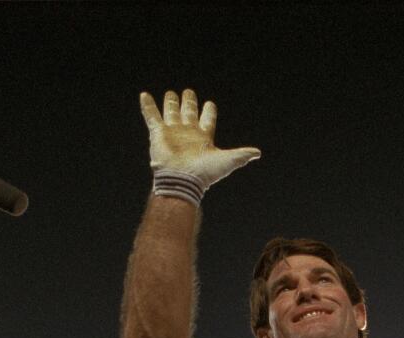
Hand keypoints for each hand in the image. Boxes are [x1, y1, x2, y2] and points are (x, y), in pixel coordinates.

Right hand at [140, 89, 260, 187]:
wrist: (182, 180)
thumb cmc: (204, 173)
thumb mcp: (227, 161)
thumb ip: (241, 155)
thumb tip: (258, 153)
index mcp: (203, 138)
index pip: (207, 120)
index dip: (209, 112)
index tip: (210, 103)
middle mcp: (187, 133)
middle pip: (188, 113)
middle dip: (189, 103)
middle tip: (189, 92)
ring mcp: (172, 133)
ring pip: (171, 113)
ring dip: (171, 103)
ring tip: (171, 93)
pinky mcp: (158, 134)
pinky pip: (152, 116)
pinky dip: (148, 106)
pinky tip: (144, 95)